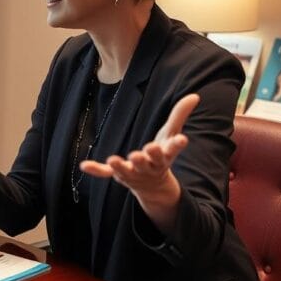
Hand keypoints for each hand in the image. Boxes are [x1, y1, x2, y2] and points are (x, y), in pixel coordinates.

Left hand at [80, 94, 199, 228]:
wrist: (153, 184)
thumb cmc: (162, 153)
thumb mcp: (171, 134)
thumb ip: (179, 115)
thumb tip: (195, 96)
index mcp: (164, 156)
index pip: (172, 150)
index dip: (176, 145)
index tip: (182, 139)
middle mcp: (150, 166)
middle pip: (149, 162)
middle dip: (146, 158)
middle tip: (141, 153)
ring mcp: (133, 172)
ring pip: (127, 171)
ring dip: (120, 166)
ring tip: (113, 160)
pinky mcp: (119, 175)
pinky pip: (106, 174)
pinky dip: (96, 170)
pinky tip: (85, 165)